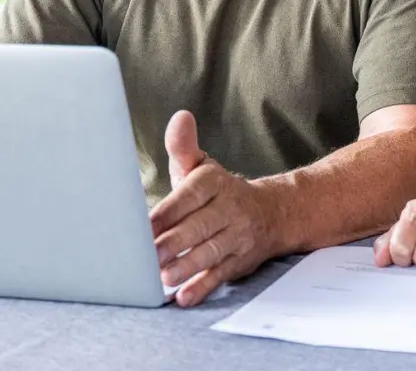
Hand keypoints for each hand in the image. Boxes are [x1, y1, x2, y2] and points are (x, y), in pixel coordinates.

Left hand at [149, 111, 278, 306]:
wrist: (272, 212)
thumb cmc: (219, 192)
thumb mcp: (202, 167)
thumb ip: (184, 147)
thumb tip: (180, 117)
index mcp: (214, 182)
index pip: (189, 196)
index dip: (167, 212)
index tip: (143, 226)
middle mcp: (230, 207)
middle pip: (199, 226)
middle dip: (174, 242)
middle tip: (148, 255)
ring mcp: (238, 235)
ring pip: (211, 251)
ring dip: (187, 266)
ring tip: (164, 277)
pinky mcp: (241, 260)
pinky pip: (222, 273)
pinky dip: (204, 286)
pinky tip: (185, 296)